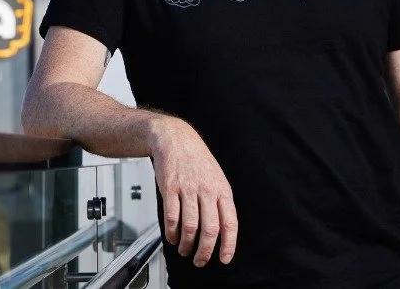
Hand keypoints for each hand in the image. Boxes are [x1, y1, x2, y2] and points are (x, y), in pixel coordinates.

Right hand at [150, 116, 236, 266]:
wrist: (174, 138)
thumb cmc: (196, 159)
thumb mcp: (216, 177)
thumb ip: (220, 201)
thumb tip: (221, 230)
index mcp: (222, 190)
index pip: (229, 223)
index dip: (228, 245)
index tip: (224, 258)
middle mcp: (206, 190)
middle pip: (209, 229)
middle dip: (205, 251)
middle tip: (200, 261)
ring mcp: (188, 189)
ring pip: (190, 226)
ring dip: (187, 244)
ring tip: (184, 250)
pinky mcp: (170, 188)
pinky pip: (172, 217)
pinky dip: (171, 232)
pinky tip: (172, 237)